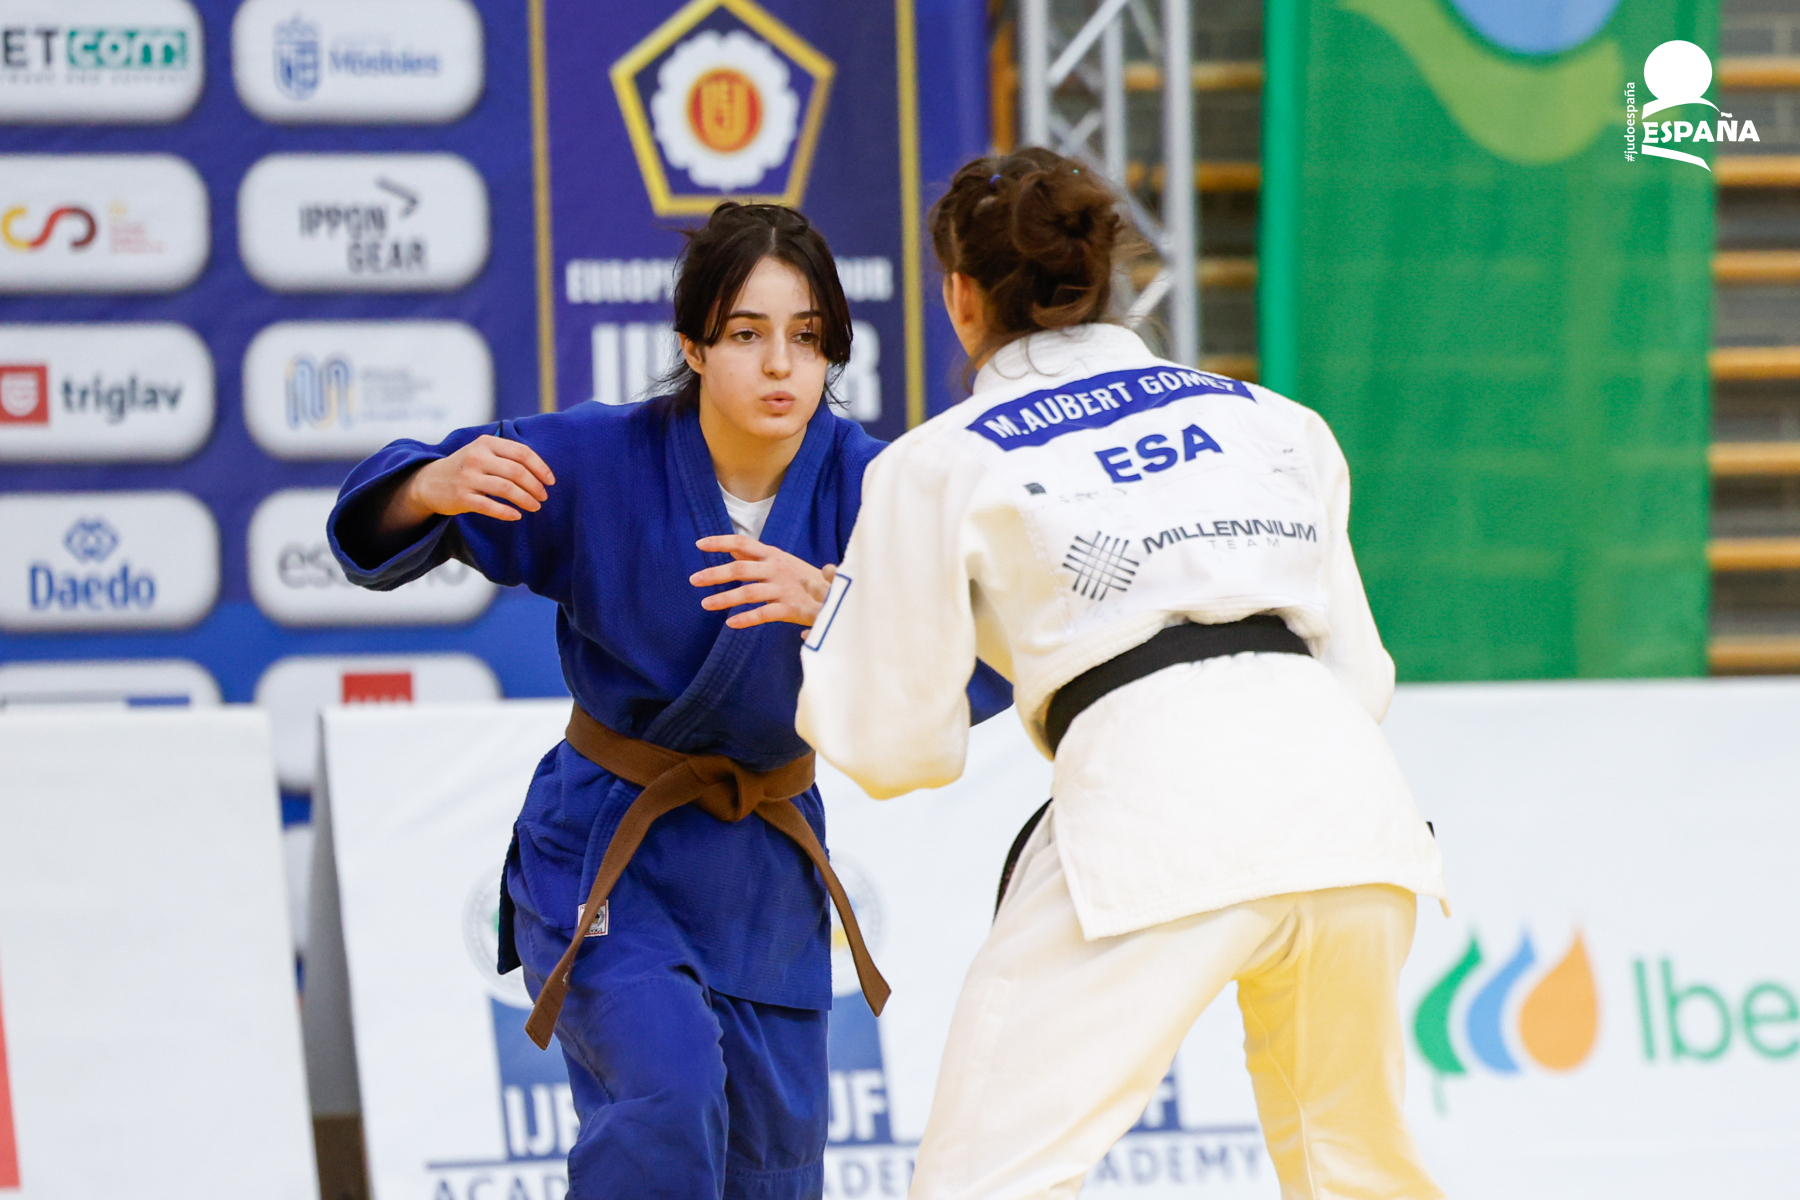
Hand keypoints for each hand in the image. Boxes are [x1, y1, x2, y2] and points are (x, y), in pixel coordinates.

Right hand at [385, 434, 555, 532]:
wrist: (430, 482)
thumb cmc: (466, 467)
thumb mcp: (482, 451)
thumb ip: (507, 454)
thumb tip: (541, 469)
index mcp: (486, 443)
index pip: (522, 453)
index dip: (540, 468)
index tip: (550, 481)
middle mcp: (477, 457)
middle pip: (517, 472)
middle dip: (535, 486)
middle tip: (543, 497)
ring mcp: (468, 477)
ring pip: (507, 489)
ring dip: (526, 500)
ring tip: (535, 506)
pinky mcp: (461, 497)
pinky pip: (490, 506)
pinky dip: (507, 512)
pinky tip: (517, 516)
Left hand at [690, 535, 833, 628]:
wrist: (837, 594)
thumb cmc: (804, 579)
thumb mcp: (782, 561)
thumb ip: (756, 556)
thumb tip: (731, 548)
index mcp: (774, 555)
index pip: (743, 543)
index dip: (720, 542)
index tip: (699, 544)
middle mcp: (776, 569)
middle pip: (740, 568)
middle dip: (715, 574)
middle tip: (694, 580)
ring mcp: (783, 588)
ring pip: (748, 592)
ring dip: (724, 598)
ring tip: (706, 604)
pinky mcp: (790, 608)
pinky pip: (763, 614)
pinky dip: (746, 619)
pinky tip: (731, 623)